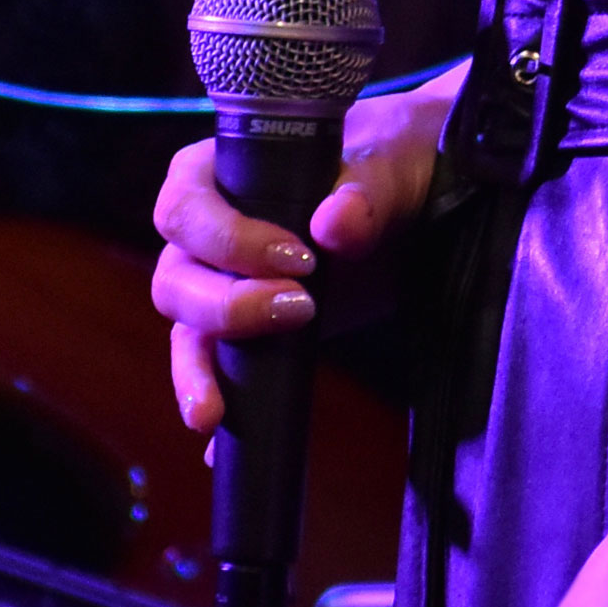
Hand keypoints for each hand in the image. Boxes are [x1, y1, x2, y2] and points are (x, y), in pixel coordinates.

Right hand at [149, 66, 459, 434]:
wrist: (431, 192)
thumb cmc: (394, 155)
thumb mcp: (391, 161)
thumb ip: (367, 189)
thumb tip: (336, 223)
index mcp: (219, 173)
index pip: (186, 209)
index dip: (227, 239)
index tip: (299, 257)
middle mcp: (208, 232)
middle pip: (176, 279)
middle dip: (224, 308)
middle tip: (300, 311)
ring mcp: (227, 285)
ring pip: (184, 333)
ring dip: (199, 370)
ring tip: (217, 412)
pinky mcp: (255, 331)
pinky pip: (218, 371)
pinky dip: (217, 404)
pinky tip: (218, 451)